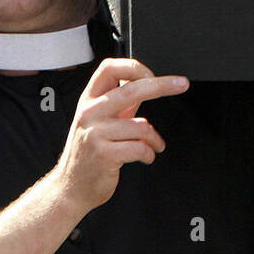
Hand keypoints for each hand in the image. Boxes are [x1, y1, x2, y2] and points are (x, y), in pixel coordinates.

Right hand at [52, 58, 186, 214]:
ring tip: (154, 145)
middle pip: (131, 89)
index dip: (134, 67)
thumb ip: (120, 102)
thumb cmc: (89, 153)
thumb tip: (146, 83)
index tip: (153, 74)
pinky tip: (146, 156)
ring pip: (141, 125)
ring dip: (155, 138)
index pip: (109, 68)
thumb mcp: (101, 121)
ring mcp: (95, 133)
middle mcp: (90, 113)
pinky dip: (149, 153)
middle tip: (181, 84)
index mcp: (89, 100)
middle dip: (161, 85)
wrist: (71, 187)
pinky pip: (139, 147)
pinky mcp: (103, 154)